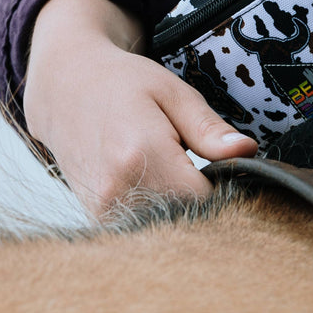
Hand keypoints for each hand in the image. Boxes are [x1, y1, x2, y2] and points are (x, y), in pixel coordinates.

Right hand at [23, 0, 257, 217]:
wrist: (64, 89)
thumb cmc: (122, 83)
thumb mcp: (172, 92)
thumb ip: (209, 128)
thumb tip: (248, 152)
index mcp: (141, 153)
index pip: (207, 199)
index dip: (225, 187)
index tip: (224, 168)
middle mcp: (117, 189)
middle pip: (186, 220)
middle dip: (203, 201)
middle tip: (197, 167)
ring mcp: (102, 208)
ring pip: (166, 229)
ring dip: (180, 210)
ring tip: (171, 173)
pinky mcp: (96, 218)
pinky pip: (143, 229)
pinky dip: (157, 214)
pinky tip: (153, 185)